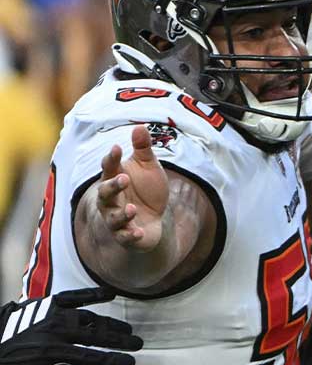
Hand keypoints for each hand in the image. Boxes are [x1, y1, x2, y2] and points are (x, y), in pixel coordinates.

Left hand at [0, 288, 140, 364]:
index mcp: (54, 354)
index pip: (91, 358)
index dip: (113, 360)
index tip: (131, 362)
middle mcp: (58, 333)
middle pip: (97, 337)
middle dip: (120, 340)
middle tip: (138, 343)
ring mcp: (55, 316)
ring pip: (90, 319)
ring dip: (111, 323)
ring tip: (127, 328)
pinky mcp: (50, 303)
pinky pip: (75, 296)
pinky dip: (93, 294)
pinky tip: (111, 294)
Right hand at [97, 125, 168, 250]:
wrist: (153, 217)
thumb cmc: (146, 188)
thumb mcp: (148, 167)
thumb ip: (143, 149)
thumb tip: (140, 126)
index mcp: (115, 178)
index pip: (109, 167)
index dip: (111, 158)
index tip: (117, 148)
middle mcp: (111, 199)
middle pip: (105, 193)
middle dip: (113, 186)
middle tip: (124, 178)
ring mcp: (117, 218)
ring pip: (113, 218)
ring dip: (122, 214)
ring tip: (133, 209)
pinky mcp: (126, 235)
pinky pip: (125, 237)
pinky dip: (131, 236)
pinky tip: (139, 233)